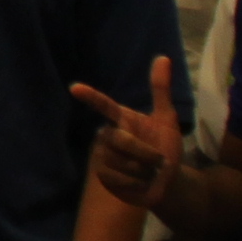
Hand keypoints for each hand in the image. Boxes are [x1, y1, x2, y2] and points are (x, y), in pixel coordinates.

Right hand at [70, 56, 184, 211]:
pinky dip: (135, 182)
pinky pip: (116, 177)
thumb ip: (161, 91)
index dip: (91, 97)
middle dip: (143, 151)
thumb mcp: (167, 120)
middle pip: (118, 139)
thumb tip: (163, 58)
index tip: (74, 88)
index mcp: (123, 118)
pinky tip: (141, 182)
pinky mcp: (103, 176)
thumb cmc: (166, 146)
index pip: (104, 105)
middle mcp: (109, 134)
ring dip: (141, 169)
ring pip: (117, 160)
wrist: (167, 180)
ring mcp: (103, 155)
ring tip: (150, 172)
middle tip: (159, 161)